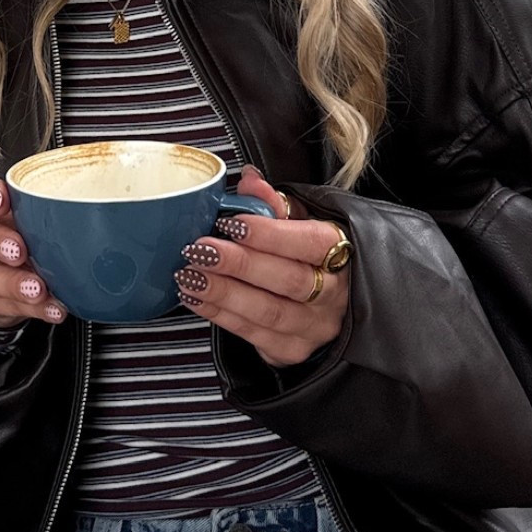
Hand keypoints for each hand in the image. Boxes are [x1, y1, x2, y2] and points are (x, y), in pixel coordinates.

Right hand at [0, 172, 67, 329]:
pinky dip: (32, 308)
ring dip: (13, 284)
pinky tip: (52, 306)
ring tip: (38, 288)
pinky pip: (4, 306)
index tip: (3, 199)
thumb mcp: (13, 209)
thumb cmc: (6, 227)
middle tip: (19, 250)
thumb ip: (30, 204)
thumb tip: (72, 205)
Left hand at [174, 167, 350, 367]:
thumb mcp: (303, 220)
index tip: (231, 222)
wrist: (330, 303)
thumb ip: (276, 202)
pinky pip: (254, 334)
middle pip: (290, 280)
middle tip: (201, 249)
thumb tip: (250, 181)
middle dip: (240, 264)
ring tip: (190, 274)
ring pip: (269, 312)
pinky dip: (220, 315)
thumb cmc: (311, 254)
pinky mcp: (294, 350)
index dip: (270, 234)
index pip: (311, 243)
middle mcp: (335, 293)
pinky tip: (195, 297)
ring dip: (224, 292)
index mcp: (342, 252)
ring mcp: (316, 326)